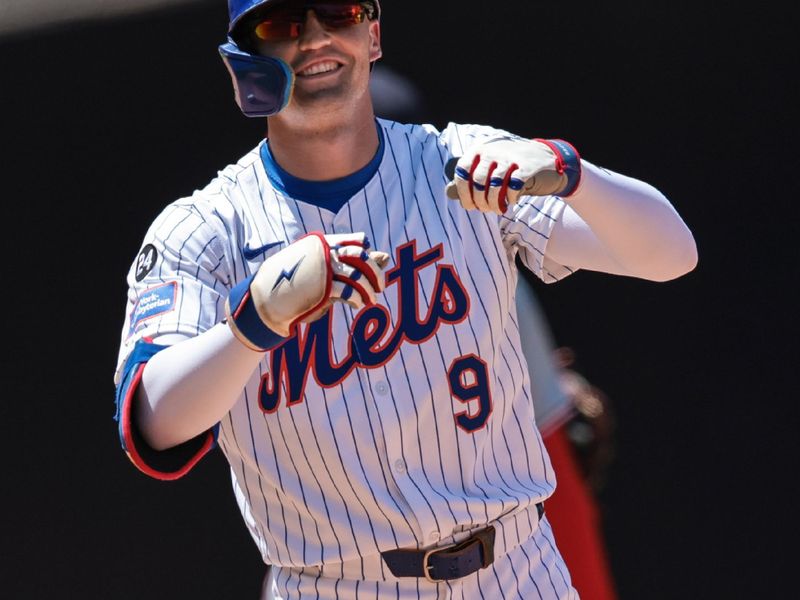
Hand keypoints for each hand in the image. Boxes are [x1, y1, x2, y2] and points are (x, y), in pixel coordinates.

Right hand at [225, 232, 389, 350]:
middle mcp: (325, 253)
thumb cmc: (297, 281)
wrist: (267, 297)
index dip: (368, 254)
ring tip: (372, 300)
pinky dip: (358, 299)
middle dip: (375, 273)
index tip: (370, 267)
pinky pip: (349, 292)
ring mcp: (323, 269)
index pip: (356, 241)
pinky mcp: (323, 288)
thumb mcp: (324, 267)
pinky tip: (359, 305)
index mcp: (323, 243)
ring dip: (369, 290)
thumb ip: (354, 261)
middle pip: (362, 258)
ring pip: (358, 276)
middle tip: (380, 286)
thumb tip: (386, 257)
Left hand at [445, 137, 581, 213]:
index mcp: (480, 149)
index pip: (462, 171)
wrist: (546, 158)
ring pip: (495, 186)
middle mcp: (493, 150)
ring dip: (494, 204)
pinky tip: (511, 201)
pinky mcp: (528, 166)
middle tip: (485, 210)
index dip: (463, 192)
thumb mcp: (488, 168)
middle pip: (478, 181)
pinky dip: (510, 199)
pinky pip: (513, 187)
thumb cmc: (510, 168)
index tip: (470, 206)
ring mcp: (511, 157)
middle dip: (480, 202)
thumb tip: (448, 193)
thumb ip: (469, 179)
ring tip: (498, 209)